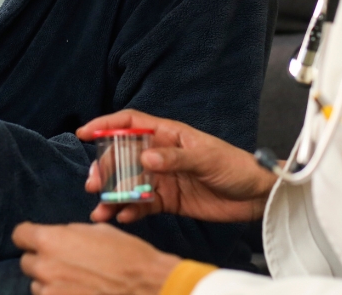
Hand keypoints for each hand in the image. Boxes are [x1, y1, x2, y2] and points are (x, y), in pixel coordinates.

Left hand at [13, 222, 179, 294]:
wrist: (147, 288)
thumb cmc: (128, 257)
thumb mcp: (98, 231)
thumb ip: (69, 234)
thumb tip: (59, 238)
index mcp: (51, 240)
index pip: (20, 235)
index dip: (30, 236)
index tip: (38, 240)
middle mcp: (44, 267)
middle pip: (28, 262)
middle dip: (43, 261)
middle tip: (66, 264)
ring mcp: (49, 293)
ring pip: (38, 285)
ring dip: (51, 283)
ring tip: (78, 282)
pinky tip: (81, 292)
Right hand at [80, 110, 276, 224]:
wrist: (257, 196)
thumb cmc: (235, 166)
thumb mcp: (207, 158)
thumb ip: (176, 159)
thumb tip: (145, 159)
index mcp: (169, 134)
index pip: (131, 123)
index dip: (107, 125)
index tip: (85, 133)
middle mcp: (162, 154)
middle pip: (123, 157)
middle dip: (105, 169)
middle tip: (94, 184)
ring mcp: (163, 178)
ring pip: (129, 184)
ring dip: (113, 195)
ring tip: (101, 210)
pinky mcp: (169, 200)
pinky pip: (142, 205)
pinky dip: (130, 211)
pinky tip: (122, 218)